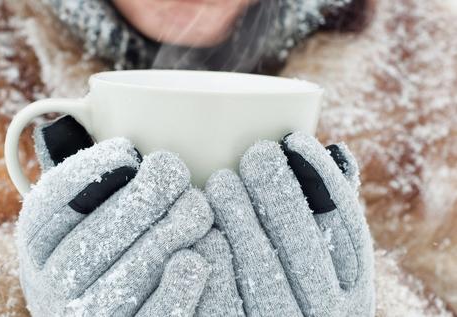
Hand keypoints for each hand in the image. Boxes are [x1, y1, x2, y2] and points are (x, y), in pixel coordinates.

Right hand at [17, 116, 213, 315]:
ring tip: (197, 207)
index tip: (128, 149)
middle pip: (95, 237)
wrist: (102, 308)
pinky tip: (194, 260)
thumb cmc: (98, 245)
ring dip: (166, 236)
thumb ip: (79, 177)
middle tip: (175, 171)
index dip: (89, 171)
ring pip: (126, 277)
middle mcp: (50, 284)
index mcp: (36, 242)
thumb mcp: (75, 213)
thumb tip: (78, 115)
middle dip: (141, 199)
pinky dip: (175, 290)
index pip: (52, 203)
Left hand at [201, 132, 373, 316]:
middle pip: (302, 245)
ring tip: (222, 181)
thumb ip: (331, 213)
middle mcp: (325, 312)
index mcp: (352, 289)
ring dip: (241, 218)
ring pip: (261, 267)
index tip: (294, 140)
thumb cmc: (298, 286)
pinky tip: (202, 229)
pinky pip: (223, 297)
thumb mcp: (330, 264)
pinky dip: (213, 257)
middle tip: (255, 155)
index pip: (346, 228)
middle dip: (278, 192)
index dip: (322, 179)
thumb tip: (335, 150)